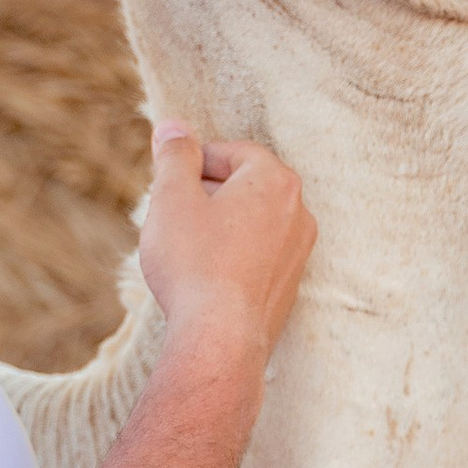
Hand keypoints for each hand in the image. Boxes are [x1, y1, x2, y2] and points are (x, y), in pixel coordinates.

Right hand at [135, 124, 312, 361]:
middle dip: (207, 193)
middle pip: (245, 186)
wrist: (221, 339)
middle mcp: (298, 212)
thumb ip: (174, 157)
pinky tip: (204, 277)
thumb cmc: (194, 265)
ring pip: (252, 222)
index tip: (168, 182)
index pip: (232, 152)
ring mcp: (299, 252)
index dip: (195, 161)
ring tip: (185, 247)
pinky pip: (258, 256)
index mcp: (274, 180)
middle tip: (171, 214)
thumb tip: (173, 128)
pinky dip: (232, 256)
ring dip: (220, 225)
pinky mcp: (289, 285)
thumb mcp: (172, 199)